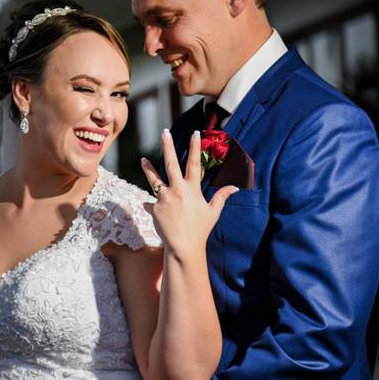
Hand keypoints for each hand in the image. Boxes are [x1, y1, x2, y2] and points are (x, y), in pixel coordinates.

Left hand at [141, 129, 237, 257]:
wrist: (184, 247)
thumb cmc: (200, 230)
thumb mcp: (213, 212)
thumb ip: (222, 197)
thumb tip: (235, 188)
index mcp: (192, 189)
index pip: (195, 163)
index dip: (195, 147)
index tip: (195, 132)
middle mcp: (177, 190)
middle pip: (171, 163)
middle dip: (167, 146)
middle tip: (164, 132)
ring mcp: (164, 198)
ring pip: (154, 179)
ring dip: (148, 167)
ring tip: (143, 159)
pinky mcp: (155, 208)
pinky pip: (152, 203)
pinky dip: (152, 204)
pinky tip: (148, 205)